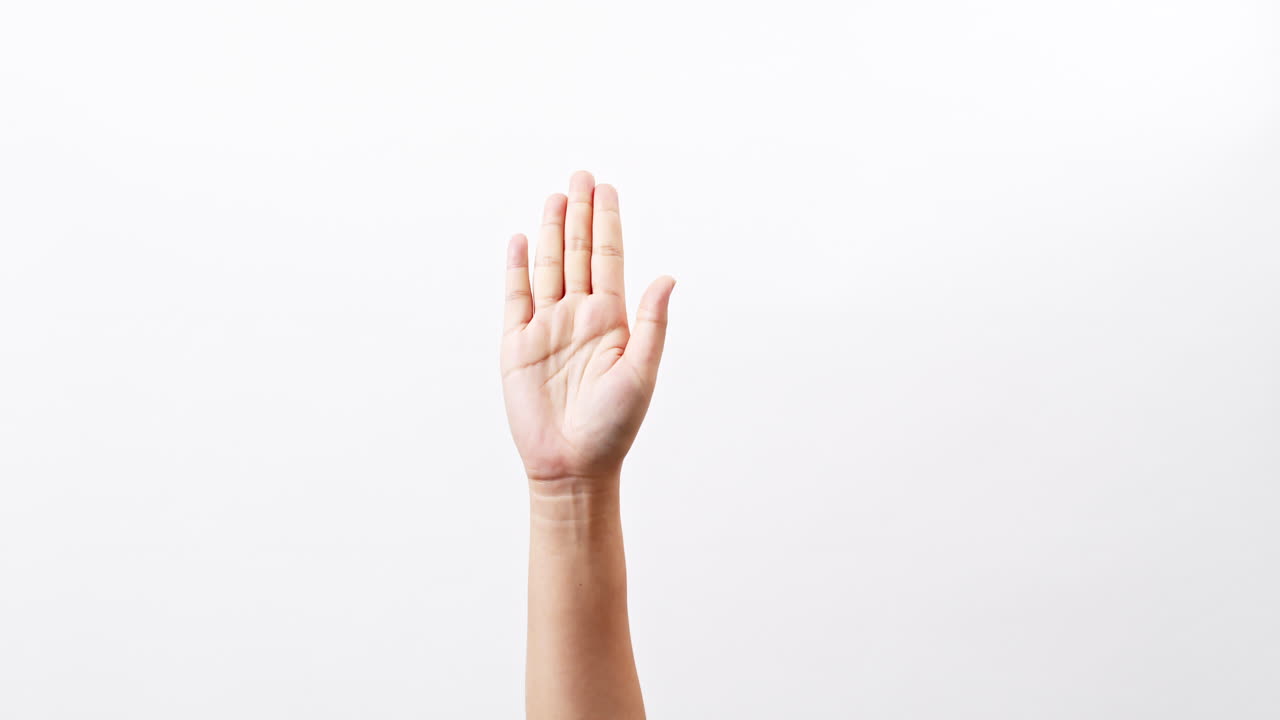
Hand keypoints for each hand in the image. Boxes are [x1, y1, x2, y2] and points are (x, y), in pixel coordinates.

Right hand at [501, 171, 674, 485]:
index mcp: (611, 321)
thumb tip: (668, 277)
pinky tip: (523, 240)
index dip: (607, 224)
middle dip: (580, 215)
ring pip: (549, 268)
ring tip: (555, 197)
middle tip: (582, 175)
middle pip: (578, 254)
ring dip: (552, 232)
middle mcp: (579, 317)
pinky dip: (518, 268)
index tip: (607, 190)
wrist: (571, 465)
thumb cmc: (614, 427)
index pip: (608, 259)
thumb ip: (652, 323)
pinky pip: (516, 297)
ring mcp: (547, 328)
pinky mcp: (517, 344)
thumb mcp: (641, 373)